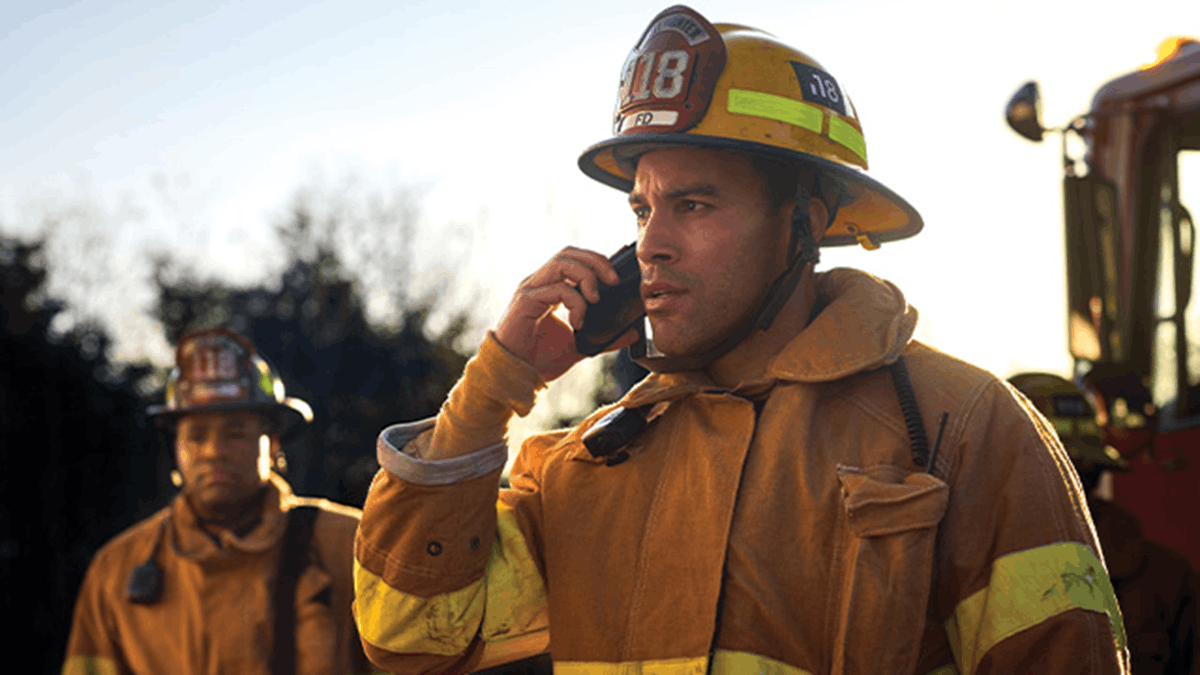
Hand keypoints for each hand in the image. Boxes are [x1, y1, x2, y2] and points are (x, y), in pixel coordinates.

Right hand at [495, 246, 638, 381]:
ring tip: (596, 299)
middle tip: (614, 281)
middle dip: (596, 262)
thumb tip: (631, 333)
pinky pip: (557, 288)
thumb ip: (605, 338)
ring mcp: (530, 290)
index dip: (596, 261)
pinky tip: (578, 321)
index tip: (616, 278)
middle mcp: (538, 284)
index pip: (573, 259)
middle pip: (569, 253)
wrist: (515, 376)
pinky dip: (575, 301)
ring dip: (586, 277)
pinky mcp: (526, 301)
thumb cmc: (539, 360)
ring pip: (562, 263)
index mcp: (549, 288)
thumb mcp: (580, 346)